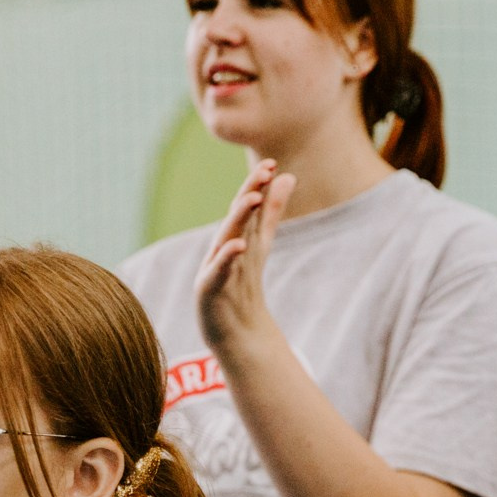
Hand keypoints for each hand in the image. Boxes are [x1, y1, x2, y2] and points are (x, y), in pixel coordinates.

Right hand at [195, 160, 295, 352]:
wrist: (235, 333)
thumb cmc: (243, 286)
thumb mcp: (260, 244)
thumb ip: (271, 212)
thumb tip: (286, 176)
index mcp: (236, 237)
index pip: (247, 207)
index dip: (257, 185)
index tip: (271, 164)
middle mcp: (223, 248)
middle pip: (237, 217)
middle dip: (249, 193)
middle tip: (263, 172)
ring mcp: (214, 268)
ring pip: (227, 238)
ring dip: (239, 217)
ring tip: (254, 198)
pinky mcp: (209, 290)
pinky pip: (219, 271)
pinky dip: (228, 257)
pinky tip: (240, 244)